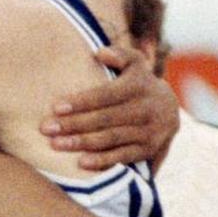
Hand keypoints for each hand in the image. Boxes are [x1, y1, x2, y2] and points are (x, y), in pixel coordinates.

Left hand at [40, 46, 178, 170]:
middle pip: (105, 119)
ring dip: (82, 143)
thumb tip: (100, 53)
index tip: (56, 108)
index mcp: (138, 86)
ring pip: (111, 138)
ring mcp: (149, 131)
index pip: (105, 95)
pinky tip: (81, 163)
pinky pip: (124, 157)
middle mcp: (146, 109)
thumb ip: (119, 55)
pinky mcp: (149, 149)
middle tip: (46, 129)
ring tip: (56, 144)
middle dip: (74, 125)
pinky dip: (103, 161)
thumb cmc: (139, 82)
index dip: (81, 102)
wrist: (170, 109)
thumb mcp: (134, 62)